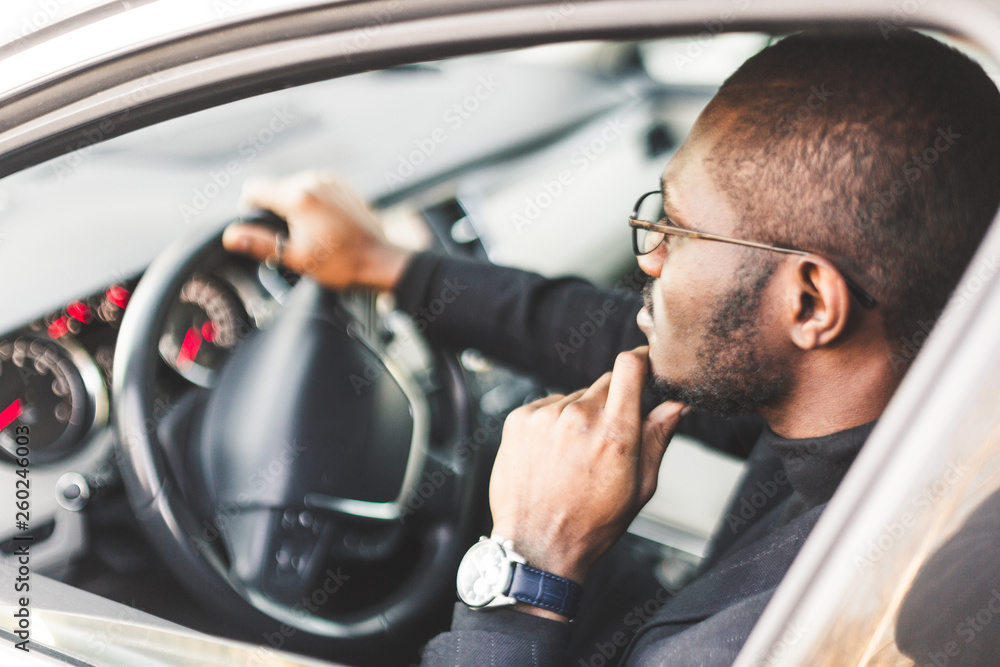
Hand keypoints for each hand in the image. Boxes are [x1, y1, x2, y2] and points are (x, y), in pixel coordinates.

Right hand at [221, 171, 411, 291]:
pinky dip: (313, 203)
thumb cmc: (340, 263)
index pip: (254, 189)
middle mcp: (312, 181)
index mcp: (297, 197)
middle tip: (292, 239)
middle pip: (275, 189)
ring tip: (311, 234)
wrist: (379, 260)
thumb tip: (231, 236)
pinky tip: (324, 226)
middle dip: (276, 211)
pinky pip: (316, 188)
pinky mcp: (343, 185)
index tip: (260, 228)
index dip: (250, 208)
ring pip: (296, 187)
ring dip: (295, 207)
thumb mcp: (295, 258)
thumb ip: (260, 244)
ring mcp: (330, 180)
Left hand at [489, 347, 685, 617]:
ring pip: (575, 397)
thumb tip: (679, 403)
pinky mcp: (518, 419)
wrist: (537, 545)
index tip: (644, 364)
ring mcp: (545, 416)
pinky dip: (553, 422)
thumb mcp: (640, 486)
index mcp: (615, 433)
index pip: (629, 366)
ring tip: (574, 457)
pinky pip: (547, 406)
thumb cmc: (593, 523)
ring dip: (580, 416)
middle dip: (612, 403)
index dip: (640, 360)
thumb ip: (659, 436)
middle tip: (607, 440)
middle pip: (604, 383)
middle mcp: (578, 417)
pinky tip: (552, 455)